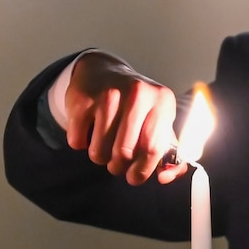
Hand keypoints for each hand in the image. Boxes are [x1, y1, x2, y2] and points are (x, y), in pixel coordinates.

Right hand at [63, 52, 187, 185]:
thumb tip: (164, 178)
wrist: (103, 70)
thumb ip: (170, 155)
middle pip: (124, 153)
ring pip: (99, 151)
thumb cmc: (136, 106)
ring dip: (99, 157)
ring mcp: (108, 94)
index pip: (153, 149)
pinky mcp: (82, 98)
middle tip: (116, 163)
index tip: (134, 177)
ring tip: (103, 145)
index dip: (142, 170)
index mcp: (162, 101)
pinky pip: (78, 141)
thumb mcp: (159, 122)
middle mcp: (137, 93)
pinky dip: (81, 143)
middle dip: (118, 167)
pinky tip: (88, 130)